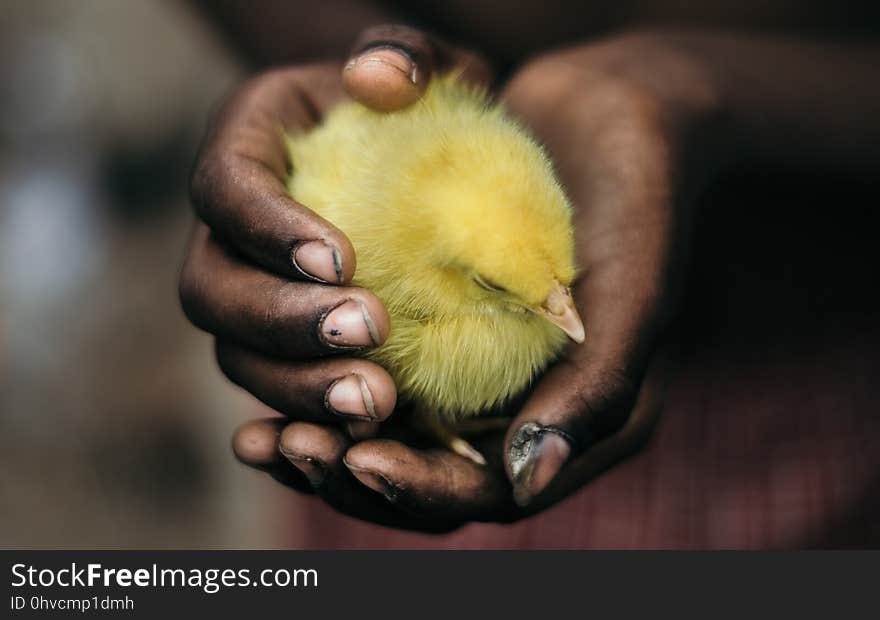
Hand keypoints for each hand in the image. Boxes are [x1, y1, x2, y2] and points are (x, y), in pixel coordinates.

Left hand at [224, 30, 716, 530]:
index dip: (421, 489)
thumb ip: (596, 389)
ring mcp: (476, 368)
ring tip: (263, 435)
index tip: (357, 459)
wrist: (616, 115)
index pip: (490, 491)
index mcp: (578, 419)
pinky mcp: (438, 325)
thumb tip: (524, 480)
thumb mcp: (634, 287)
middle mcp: (522, 406)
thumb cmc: (638, 198)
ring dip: (326, 443)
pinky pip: (375, 374)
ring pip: (391, 438)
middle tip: (291, 447)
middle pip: (428, 478)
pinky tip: (268, 386)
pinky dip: (319, 387)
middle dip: (354, 476)